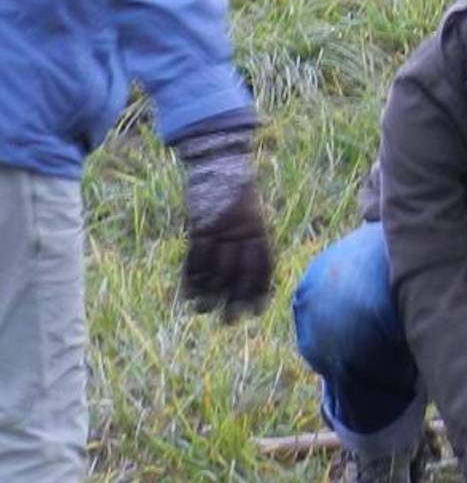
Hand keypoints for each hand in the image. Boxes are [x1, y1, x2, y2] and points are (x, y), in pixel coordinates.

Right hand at [174, 128, 272, 322]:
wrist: (220, 160)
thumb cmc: (237, 187)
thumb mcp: (251, 210)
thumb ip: (253, 237)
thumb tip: (255, 269)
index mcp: (259, 228)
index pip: (263, 266)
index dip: (260, 290)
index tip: (257, 310)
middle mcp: (242, 231)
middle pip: (240, 273)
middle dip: (235, 300)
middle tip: (231, 322)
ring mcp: (220, 229)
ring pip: (215, 269)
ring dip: (208, 294)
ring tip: (203, 313)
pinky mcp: (199, 225)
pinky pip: (194, 256)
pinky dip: (190, 276)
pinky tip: (187, 293)